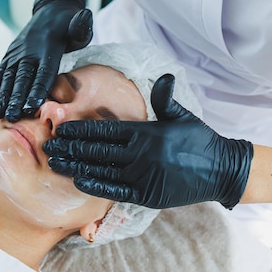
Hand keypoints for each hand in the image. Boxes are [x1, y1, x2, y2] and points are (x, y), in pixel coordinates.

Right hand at [0, 0, 92, 121]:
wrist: (52, 9)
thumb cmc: (69, 24)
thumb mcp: (78, 24)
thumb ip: (80, 27)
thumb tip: (84, 19)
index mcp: (48, 48)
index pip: (43, 73)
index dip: (37, 90)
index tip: (31, 107)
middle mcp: (29, 51)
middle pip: (22, 79)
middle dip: (16, 100)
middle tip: (12, 117)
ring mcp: (18, 53)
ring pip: (9, 78)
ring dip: (3, 97)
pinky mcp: (11, 54)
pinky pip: (1, 71)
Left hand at [42, 74, 253, 208]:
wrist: (222, 170)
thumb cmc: (200, 140)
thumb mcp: (183, 116)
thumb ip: (166, 99)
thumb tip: (164, 76)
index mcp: (146, 133)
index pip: (104, 130)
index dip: (80, 129)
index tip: (62, 128)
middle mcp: (141, 155)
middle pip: (96, 150)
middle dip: (70, 147)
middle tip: (49, 145)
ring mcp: (142, 176)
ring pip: (101, 171)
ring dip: (75, 166)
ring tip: (55, 163)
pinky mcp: (147, 195)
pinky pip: (115, 191)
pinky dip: (96, 186)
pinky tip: (79, 180)